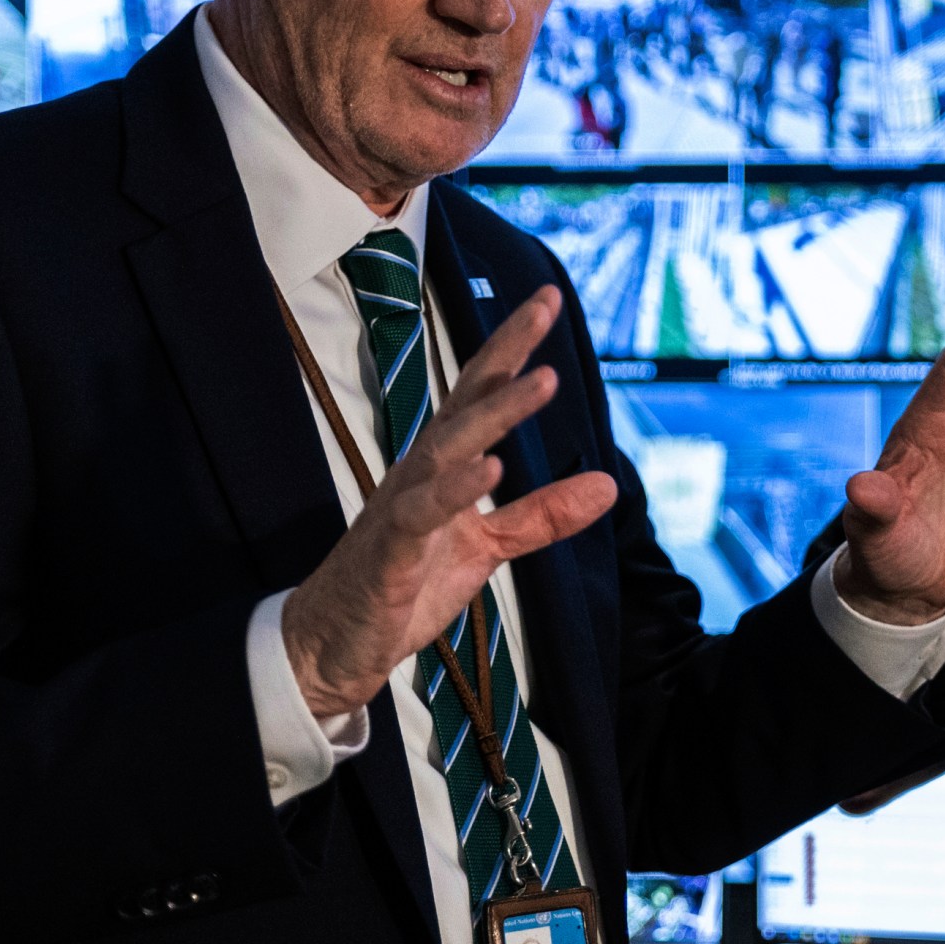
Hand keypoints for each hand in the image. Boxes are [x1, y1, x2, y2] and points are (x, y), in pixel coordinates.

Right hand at [282, 285, 619, 717]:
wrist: (335, 643)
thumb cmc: (404, 584)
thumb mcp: (487, 547)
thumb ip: (543, 515)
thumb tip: (609, 484)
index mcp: (443, 466)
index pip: (481, 394)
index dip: (514, 348)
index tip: (547, 300)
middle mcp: (421, 471)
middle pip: (467, 400)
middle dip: (506, 352)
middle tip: (545, 308)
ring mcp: (402, 506)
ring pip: (450, 446)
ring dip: (495, 413)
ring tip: (541, 382)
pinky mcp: (391, 549)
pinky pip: (424, 511)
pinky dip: (456, 489)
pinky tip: (491, 468)